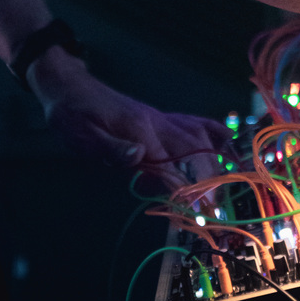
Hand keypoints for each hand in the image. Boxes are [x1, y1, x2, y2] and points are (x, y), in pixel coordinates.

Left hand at [26, 49, 235, 192]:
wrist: (70, 87)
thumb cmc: (73, 117)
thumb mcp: (83, 137)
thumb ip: (112, 149)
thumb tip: (139, 157)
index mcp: (141, 132)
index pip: (173, 165)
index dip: (188, 190)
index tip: (201, 213)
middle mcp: (159, 124)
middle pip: (197, 151)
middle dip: (211, 179)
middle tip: (216, 208)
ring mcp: (164, 119)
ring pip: (203, 135)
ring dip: (219, 159)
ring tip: (230, 182)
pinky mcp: (162, 118)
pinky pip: (196, 122)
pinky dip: (217, 133)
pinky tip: (228, 146)